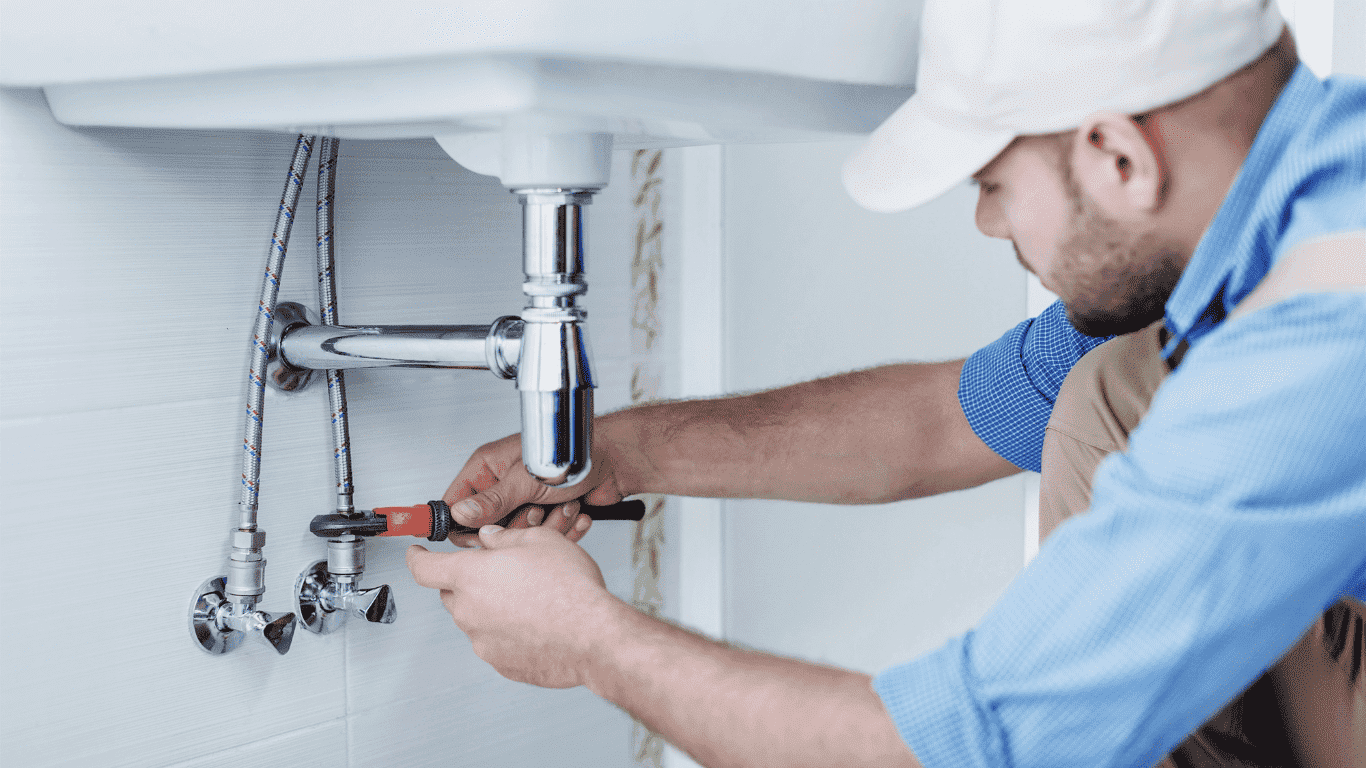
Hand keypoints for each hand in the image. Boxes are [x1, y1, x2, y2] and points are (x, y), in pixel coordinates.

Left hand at [406, 525, 624, 687]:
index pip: (424, 568)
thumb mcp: (539, 541)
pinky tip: (538, 622)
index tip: (416, 555)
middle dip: (468, 582)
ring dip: (492, 607)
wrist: (593, 636)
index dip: (417, 558)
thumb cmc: (570, 589)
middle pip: (452, 594)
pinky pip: (496, 642)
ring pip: (476, 619)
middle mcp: (469, 611)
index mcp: (470, 576)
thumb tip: (492, 539)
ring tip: (530, 598)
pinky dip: (509, 632)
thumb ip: (506, 539)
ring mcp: (483, 642)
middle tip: (501, 572)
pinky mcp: (501, 664)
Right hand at [442, 429, 629, 546]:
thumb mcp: (526, 479)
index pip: (457, 502)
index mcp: (488, 467)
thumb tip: (459, 515)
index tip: (478, 536)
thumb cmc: (573, 452)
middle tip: (534, 509)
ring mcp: (525, 500)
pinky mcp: (546, 514)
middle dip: (516, 524)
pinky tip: (573, 510)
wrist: (616, 460)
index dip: (464, 524)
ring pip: (518, 535)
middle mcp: (504, 484)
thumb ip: (492, 500)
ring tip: (560, 504)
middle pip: (489, 525)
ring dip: (544, 525)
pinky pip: (542, 537)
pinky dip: (561, 529)